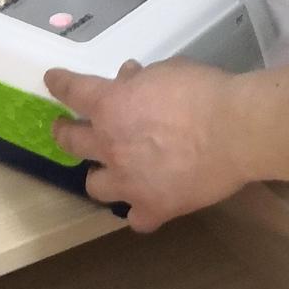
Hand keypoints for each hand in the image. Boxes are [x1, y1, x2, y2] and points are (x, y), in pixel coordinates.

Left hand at [44, 60, 249, 232]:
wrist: (236, 130)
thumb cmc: (204, 92)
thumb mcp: (169, 70)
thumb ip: (142, 79)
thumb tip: (129, 78)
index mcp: (110, 105)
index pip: (72, 91)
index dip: (59, 84)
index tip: (53, 81)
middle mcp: (109, 146)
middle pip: (70, 142)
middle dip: (65, 133)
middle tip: (67, 129)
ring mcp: (128, 182)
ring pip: (94, 186)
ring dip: (100, 175)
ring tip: (110, 172)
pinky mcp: (154, 207)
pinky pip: (136, 218)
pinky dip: (139, 210)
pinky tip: (147, 203)